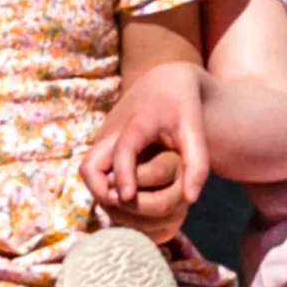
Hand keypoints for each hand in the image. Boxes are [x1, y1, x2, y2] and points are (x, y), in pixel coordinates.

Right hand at [84, 62, 209, 227]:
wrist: (164, 80)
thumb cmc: (182, 106)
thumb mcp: (195, 131)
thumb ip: (197, 163)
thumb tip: (191, 199)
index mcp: (137, 124)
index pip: (122, 150)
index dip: (123, 174)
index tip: (127, 196)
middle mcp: (113, 131)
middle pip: (89, 166)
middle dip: (100, 190)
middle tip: (124, 206)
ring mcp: (105, 138)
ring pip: (89, 170)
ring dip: (103, 191)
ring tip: (131, 205)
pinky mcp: (104, 143)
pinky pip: (96, 169)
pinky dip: (106, 185)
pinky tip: (131, 196)